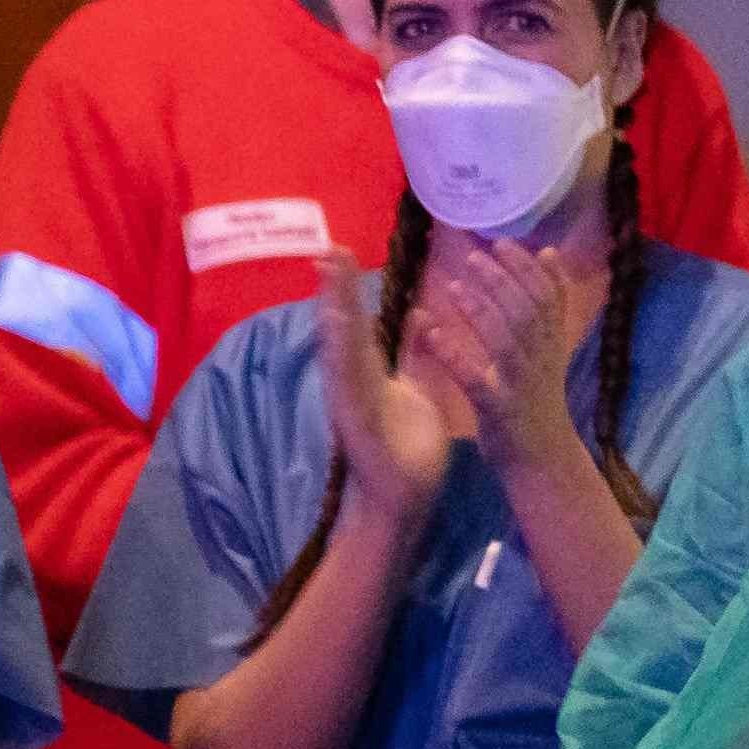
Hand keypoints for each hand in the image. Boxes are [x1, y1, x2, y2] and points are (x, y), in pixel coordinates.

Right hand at [313, 256, 458, 523]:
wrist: (402, 500)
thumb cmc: (408, 451)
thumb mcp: (419, 391)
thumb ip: (418, 354)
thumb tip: (421, 315)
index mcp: (369, 375)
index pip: (359, 324)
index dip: (348, 290)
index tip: (341, 254)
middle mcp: (353, 382)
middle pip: (343, 328)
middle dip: (335, 290)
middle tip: (328, 248)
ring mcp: (350, 401)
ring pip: (340, 348)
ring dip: (333, 310)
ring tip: (329, 276)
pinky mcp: (355, 419)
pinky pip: (349, 381)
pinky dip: (341, 352)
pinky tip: (338, 327)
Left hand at [403, 232, 590, 480]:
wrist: (542, 458)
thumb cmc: (537, 397)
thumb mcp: (548, 348)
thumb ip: (549, 304)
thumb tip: (548, 253)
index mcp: (551, 344)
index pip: (549, 297)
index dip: (530, 269)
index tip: (508, 242)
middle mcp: (541, 360)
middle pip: (529, 312)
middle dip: (504, 281)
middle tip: (476, 255)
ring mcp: (521, 385)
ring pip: (506, 341)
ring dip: (481, 311)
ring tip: (455, 286)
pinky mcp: (498, 409)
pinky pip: (475, 380)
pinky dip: (454, 355)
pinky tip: (432, 334)